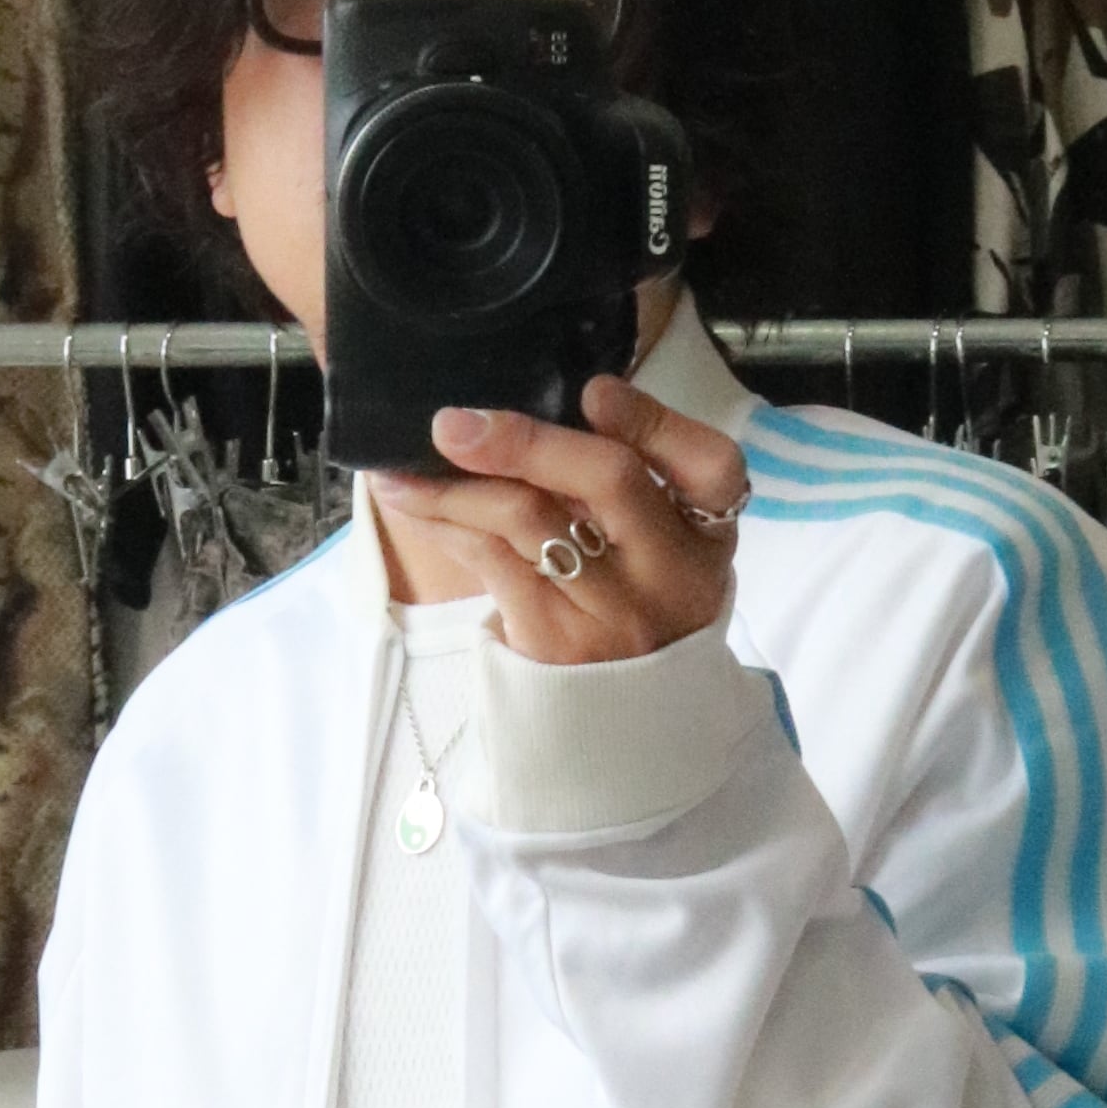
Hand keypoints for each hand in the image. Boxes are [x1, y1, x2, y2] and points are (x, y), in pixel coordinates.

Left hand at [368, 372, 747, 664]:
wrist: (629, 715)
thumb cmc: (638, 598)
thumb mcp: (664, 539)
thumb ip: (635, 470)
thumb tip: (574, 400)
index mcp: (708, 533)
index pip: (708, 465)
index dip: (650, 419)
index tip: (594, 392)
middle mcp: (671, 572)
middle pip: (608, 481)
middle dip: (527, 440)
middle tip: (453, 423)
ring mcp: (612, 611)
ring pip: (527, 520)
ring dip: (453, 486)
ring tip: (398, 467)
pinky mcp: (555, 641)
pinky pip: (489, 561)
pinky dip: (446, 523)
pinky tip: (412, 504)